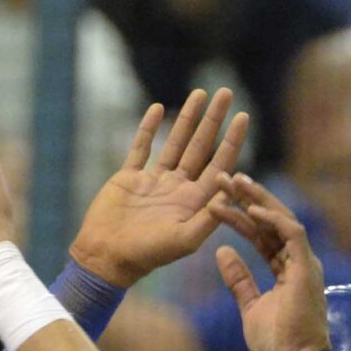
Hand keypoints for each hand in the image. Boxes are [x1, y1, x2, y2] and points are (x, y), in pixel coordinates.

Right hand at [66, 89, 249, 286]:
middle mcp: (177, 188)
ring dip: (188, 118)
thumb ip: (208, 218)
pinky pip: (141, 147)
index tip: (244, 116)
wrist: (106, 257)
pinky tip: (158, 108)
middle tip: (227, 93)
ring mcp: (154, 181)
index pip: (219, 164)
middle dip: (214, 120)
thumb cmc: (146, 254)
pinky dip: (148, 128)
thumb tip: (229, 193)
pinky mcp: (129, 177)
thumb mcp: (183, 240)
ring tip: (200, 93)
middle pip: (201, 147)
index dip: (232, 140)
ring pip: (175, 141)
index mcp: (194, 202)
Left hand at [213, 173, 329, 350]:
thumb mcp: (250, 305)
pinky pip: (292, 233)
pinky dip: (272, 218)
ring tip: (233, 182)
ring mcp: (305, 263)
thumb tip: (222, 251)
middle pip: (272, 220)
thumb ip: (239, 279)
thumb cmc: (276, 343)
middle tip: (224, 177)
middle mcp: (298, 261)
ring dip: (257, 199)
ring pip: (281, 219)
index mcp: (287, 268)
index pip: (263, 234)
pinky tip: (250, 208)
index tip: (218, 200)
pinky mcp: (307, 268)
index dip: (240, 216)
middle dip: (248, 197)